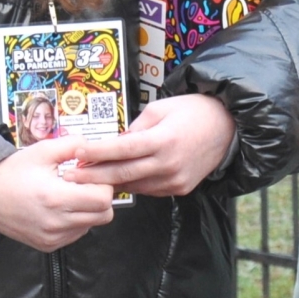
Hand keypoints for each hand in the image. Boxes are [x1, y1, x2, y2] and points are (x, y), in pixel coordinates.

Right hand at [0, 136, 115, 251]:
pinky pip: (78, 233)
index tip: (91, 175)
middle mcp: (55, 222)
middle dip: (100, 197)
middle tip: (84, 184)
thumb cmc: (11, 173)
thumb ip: (73, 145)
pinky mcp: (49, 245)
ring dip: (89, 209)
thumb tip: (95, 147)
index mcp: (55, 198)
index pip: (103, 199)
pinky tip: (62, 207)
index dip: (103, 184)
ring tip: (70, 194)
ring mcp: (53, 237)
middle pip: (104, 214)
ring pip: (93, 224)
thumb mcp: (42, 151)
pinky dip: (77, 220)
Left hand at [67, 94, 235, 197]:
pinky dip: (132, 184)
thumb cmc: (195, 111)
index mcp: (164, 140)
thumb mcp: (162, 108)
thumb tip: (113, 143)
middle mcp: (169, 163)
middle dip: (93, 175)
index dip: (97, 151)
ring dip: (110, 182)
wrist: (229, 127)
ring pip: (134, 185)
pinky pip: (149, 188)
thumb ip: (136, 128)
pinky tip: (118, 179)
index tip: (77, 152)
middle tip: (69, 175)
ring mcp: (175, 180)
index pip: (122, 148)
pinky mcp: (180, 188)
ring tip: (87, 178)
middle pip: (122, 173)